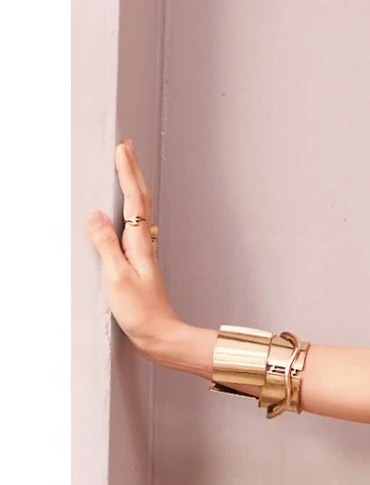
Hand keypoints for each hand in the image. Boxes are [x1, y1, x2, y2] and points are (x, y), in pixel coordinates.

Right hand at [84, 141, 185, 363]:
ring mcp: (144, 253)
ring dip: (133, 187)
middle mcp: (144, 244)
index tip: (121, 149)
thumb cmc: (141, 313)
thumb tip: (94, 214)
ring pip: (140, 212)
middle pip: (140, 200)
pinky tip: (127, 212)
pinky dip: (131, 209)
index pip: (133, 200)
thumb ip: (105, 244)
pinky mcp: (140, 264)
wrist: (160, 337)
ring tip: (127, 169)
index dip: (127, 173)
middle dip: (132, 172)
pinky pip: (135, 227)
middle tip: (126, 147)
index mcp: (139, 244)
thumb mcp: (117, 278)